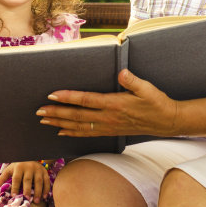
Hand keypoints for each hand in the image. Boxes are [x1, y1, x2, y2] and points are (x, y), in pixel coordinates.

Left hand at [0, 161, 50, 202]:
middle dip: (27, 190)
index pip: (16, 178)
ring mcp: (37, 169)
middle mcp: (29, 167)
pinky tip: (45, 197)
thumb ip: (2, 179)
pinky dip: (46, 189)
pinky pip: (47, 181)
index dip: (15, 187)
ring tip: (36, 201)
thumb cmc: (17, 167)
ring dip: (38, 191)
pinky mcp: (44, 172)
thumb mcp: (9, 170)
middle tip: (26, 200)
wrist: (30, 156)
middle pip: (28, 180)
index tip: (14, 196)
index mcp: (18, 167)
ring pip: (38, 181)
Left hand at [37, 69, 178, 136]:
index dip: (68, 98)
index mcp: (115, 104)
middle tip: (39, 111)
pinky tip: (62, 132)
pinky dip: (73, 133)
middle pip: (77, 116)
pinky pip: (87, 133)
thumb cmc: (156, 102)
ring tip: (44, 120)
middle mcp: (108, 117)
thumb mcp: (147, 89)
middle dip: (57, 113)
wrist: (166, 122)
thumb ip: (133, 81)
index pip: (86, 100)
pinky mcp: (110, 131)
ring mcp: (108, 126)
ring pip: (79, 126)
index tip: (52, 94)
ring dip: (60, 123)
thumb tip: (122, 72)